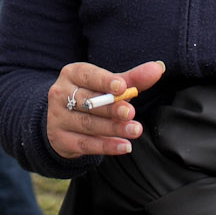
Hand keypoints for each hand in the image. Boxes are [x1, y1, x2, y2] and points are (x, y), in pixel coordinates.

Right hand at [46, 61, 164, 159]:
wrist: (63, 121)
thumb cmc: (92, 97)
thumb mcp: (109, 86)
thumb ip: (132, 79)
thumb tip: (158, 68)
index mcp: (72, 74)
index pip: (88, 75)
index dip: (105, 81)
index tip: (122, 87)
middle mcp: (60, 93)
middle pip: (88, 101)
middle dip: (111, 108)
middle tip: (131, 112)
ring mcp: (58, 117)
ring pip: (88, 124)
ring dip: (113, 128)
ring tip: (135, 130)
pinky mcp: (60, 139)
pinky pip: (85, 144)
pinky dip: (106, 146)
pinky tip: (124, 146)